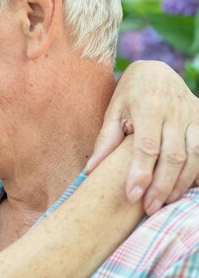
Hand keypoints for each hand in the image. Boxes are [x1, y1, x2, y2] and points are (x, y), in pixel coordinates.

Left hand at [86, 60, 198, 214]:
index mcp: (148, 107)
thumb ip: (105, 140)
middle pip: (173, 156)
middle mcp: (174, 111)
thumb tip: (90, 171)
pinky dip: (197, 171)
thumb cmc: (130, 94)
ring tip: (164, 202)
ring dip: (180, 182)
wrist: (156, 71)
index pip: (146, 146)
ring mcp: (192, 115)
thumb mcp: (113, 110)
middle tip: (148, 208)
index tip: (132, 195)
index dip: (140, 173)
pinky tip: (185, 187)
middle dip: (161, 185)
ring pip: (193, 155)